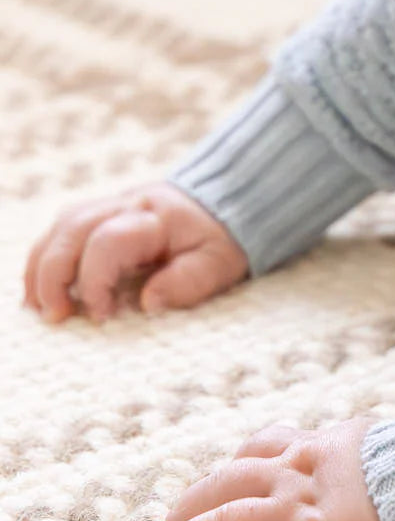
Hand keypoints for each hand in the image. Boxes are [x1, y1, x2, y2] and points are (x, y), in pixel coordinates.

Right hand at [24, 180, 248, 323]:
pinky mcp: (103, 213)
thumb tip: (147, 304)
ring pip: (61, 225)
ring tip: (41, 308)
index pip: (108, 241)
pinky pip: (62, 229)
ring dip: (42, 267)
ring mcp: (112, 204)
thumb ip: (187, 283)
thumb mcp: (219, 264)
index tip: (102, 317)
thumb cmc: (221, 240)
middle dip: (54, 275)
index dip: (94, 282)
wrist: (228, 203)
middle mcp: (128, 203)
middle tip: (56, 317)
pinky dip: (46, 259)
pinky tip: (44, 291)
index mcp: (157, 216)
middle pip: (72, 227)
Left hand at [148, 417, 394, 520]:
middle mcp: (304, 471)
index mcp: (323, 445)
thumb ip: (362, 449)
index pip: (259, 450)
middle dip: (188, 509)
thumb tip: (365, 444)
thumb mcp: (390, 440)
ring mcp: (308, 510)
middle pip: (226, 483)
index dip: (225, 475)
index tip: (208, 492)